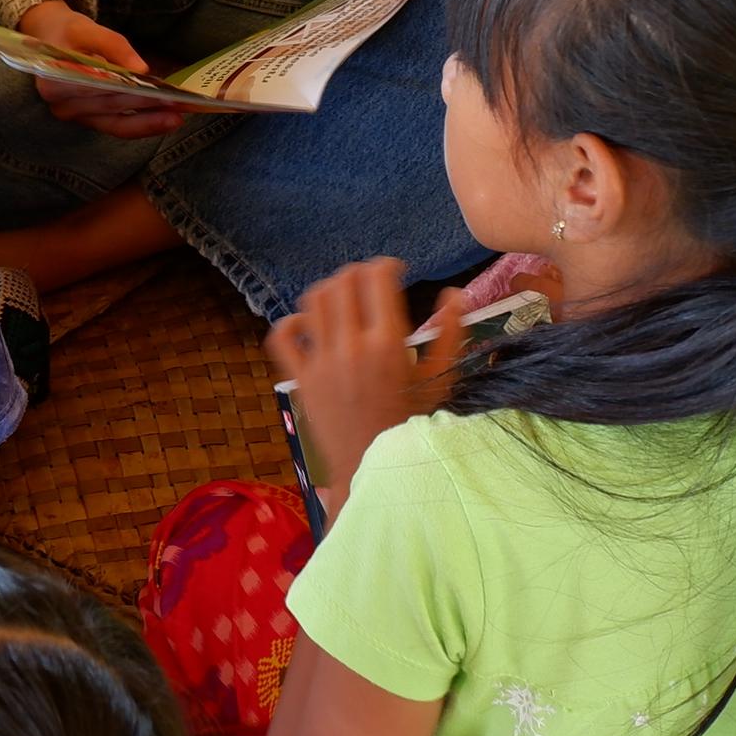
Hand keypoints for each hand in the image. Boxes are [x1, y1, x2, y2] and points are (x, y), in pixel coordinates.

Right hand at [21, 0, 186, 137]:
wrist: (50, 39)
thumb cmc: (67, 33)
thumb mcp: (86, 28)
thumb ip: (113, 46)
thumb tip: (142, 69)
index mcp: (55, 82)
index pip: (100, 91)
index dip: (132, 94)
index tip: (164, 92)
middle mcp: (62, 106)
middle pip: (112, 108)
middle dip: (148, 107)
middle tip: (181, 104)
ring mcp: (75, 117)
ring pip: (117, 125)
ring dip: (150, 122)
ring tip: (178, 117)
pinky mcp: (88, 120)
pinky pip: (117, 127)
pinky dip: (142, 124)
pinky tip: (165, 120)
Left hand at [269, 256, 457, 516]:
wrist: (374, 470)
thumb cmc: (414, 427)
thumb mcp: (442, 381)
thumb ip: (450, 333)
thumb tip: (454, 292)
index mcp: (388, 343)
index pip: (377, 277)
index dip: (387, 265)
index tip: (396, 272)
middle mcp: (350, 346)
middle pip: (343, 281)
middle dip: (359, 273)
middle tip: (371, 285)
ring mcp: (320, 362)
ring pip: (313, 299)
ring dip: (329, 290)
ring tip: (344, 299)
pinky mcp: (300, 379)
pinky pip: (282, 337)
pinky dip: (291, 322)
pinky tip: (309, 324)